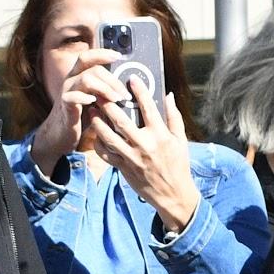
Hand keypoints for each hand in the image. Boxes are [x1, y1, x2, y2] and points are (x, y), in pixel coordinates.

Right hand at [28, 47, 130, 168]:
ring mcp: (66, 91)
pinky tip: (95, 102)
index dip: (102, 54)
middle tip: (125, 94)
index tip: (119, 56)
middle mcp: (71, 80)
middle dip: (113, 80)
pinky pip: (73, 97)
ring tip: (116, 100)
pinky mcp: (64, 105)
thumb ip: (105, 91)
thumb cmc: (82, 116)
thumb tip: (126, 87)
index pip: (88, 57)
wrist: (62, 134)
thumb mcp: (95, 100)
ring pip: (86, 79)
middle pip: (93, 69)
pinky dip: (85, 98)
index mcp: (78, 75)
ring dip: (105, 88)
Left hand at [84, 89, 200, 234]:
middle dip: (108, 104)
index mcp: (160, 135)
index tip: (131, 79)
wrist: (173, 195)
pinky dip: (98, 143)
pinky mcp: (124, 168)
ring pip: (108, 137)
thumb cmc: (178, 165)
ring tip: (92, 111)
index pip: (148, 108)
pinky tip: (96, 134)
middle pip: (121, 120)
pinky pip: (106, 154)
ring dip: (98, 122)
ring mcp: (132, 158)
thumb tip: (169, 95)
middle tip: (100, 92)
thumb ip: (174, 116)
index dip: (139, 91)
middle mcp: (144, 145)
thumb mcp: (181, 140)